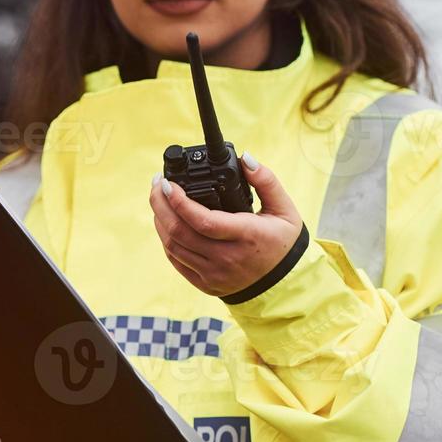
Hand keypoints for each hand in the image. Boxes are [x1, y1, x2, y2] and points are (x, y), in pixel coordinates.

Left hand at [148, 152, 303, 297]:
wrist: (284, 284)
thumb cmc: (282, 242)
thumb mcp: (284, 209)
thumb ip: (266, 181)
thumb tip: (245, 158)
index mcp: (247, 236)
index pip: (204, 221)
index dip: (179, 201)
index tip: (168, 183)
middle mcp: (227, 258)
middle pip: (180, 232)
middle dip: (161, 204)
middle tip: (158, 184)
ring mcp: (214, 274)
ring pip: (173, 246)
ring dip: (160, 220)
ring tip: (159, 199)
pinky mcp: (205, 283)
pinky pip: (176, 261)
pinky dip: (166, 239)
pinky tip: (166, 223)